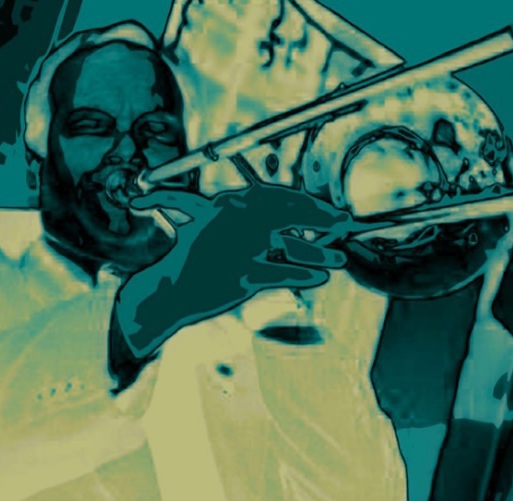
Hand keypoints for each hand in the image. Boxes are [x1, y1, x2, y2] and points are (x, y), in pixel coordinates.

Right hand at [114, 158, 354, 356]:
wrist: (167, 292)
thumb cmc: (194, 260)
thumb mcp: (218, 227)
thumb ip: (250, 217)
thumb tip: (289, 212)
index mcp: (228, 205)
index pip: (277, 196)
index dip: (309, 203)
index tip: (331, 210)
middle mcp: (233, 221)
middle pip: (289, 215)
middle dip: (322, 219)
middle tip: (345, 225)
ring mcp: (237, 250)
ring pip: (290, 248)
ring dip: (319, 253)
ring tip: (339, 260)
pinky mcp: (240, 277)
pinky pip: (281, 274)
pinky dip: (303, 276)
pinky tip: (320, 279)